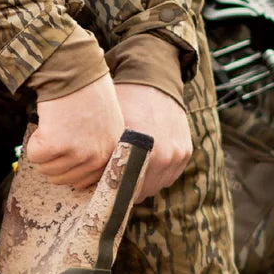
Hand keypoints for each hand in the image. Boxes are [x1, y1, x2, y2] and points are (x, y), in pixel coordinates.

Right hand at [28, 75, 124, 189]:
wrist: (74, 69)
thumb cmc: (87, 91)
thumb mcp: (106, 124)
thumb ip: (97, 150)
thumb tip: (77, 176)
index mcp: (112, 153)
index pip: (85, 181)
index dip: (69, 166)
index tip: (66, 149)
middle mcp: (98, 156)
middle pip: (63, 179)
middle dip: (54, 159)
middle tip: (60, 132)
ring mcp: (78, 152)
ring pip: (46, 170)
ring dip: (44, 149)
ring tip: (55, 125)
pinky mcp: (55, 144)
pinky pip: (34, 156)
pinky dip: (34, 140)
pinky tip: (48, 122)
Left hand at [113, 84, 191, 201]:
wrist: (154, 82)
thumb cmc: (125, 102)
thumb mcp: (109, 125)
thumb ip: (102, 154)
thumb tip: (88, 179)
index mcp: (139, 148)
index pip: (123, 187)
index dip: (111, 189)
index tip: (103, 187)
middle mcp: (162, 154)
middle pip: (140, 191)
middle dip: (126, 189)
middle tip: (116, 180)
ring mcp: (176, 155)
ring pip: (155, 187)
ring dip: (144, 184)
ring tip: (131, 171)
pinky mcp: (185, 153)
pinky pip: (169, 177)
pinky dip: (158, 175)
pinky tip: (146, 164)